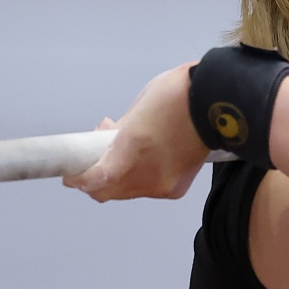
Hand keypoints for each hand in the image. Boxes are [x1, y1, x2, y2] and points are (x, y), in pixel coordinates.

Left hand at [66, 64, 208, 201]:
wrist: (217, 100)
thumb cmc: (179, 95)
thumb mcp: (138, 108)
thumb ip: (118, 131)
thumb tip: (107, 138)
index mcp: (133, 147)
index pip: (97, 179)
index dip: (79, 180)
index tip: (71, 175)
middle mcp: (147, 173)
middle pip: (109, 192)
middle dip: (96, 179)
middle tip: (93, 160)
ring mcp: (163, 184)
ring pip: (127, 192)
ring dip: (117, 178)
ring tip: (124, 153)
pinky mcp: (176, 188)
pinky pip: (147, 190)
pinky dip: (140, 179)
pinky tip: (145, 159)